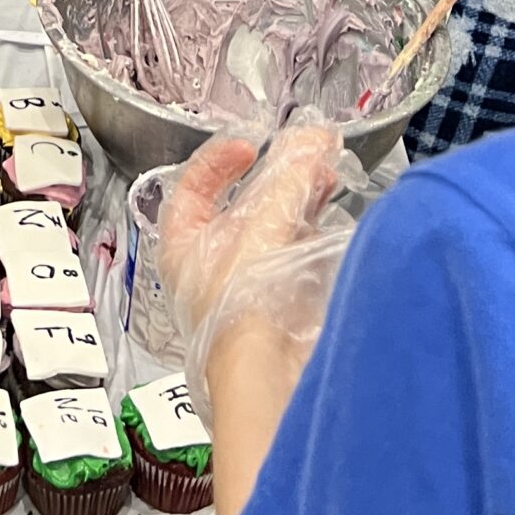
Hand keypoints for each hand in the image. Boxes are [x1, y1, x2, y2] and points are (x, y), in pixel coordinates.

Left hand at [158, 123, 359, 412]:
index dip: (218, 159)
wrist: (268, 374)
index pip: (191, 187)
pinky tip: (332, 221)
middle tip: (308, 157)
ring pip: (272, 230)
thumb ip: (289, 178)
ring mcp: (246, 286)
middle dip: (276, 178)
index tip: (251, 144)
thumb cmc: (242, 308)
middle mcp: (210, 267)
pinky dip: (312, 233)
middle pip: (242, 207)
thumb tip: (312, 140)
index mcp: (183, 245)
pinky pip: (295, 257)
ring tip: (329, 180)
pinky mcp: (279, 304)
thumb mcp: (261, 226)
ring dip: (300, 201)